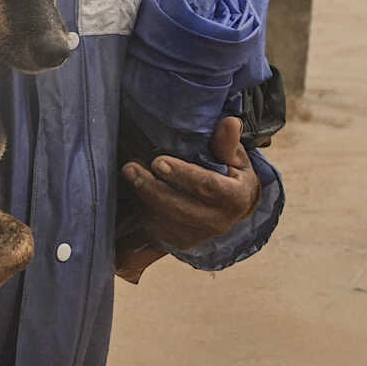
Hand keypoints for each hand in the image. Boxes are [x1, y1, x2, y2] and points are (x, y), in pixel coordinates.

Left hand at [118, 117, 258, 281]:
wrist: (232, 210)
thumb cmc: (232, 177)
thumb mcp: (237, 159)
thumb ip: (228, 143)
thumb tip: (229, 122)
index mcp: (236, 198)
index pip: (207, 185)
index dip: (182, 174)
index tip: (158, 162)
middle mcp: (219, 222)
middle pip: (179, 206)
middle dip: (152, 187)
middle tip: (130, 168)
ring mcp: (199, 236)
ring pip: (164, 219)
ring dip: (142, 197)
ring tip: (129, 174)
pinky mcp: (182, 242)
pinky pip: (156, 227)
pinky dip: (143, 209)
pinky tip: (135, 190)